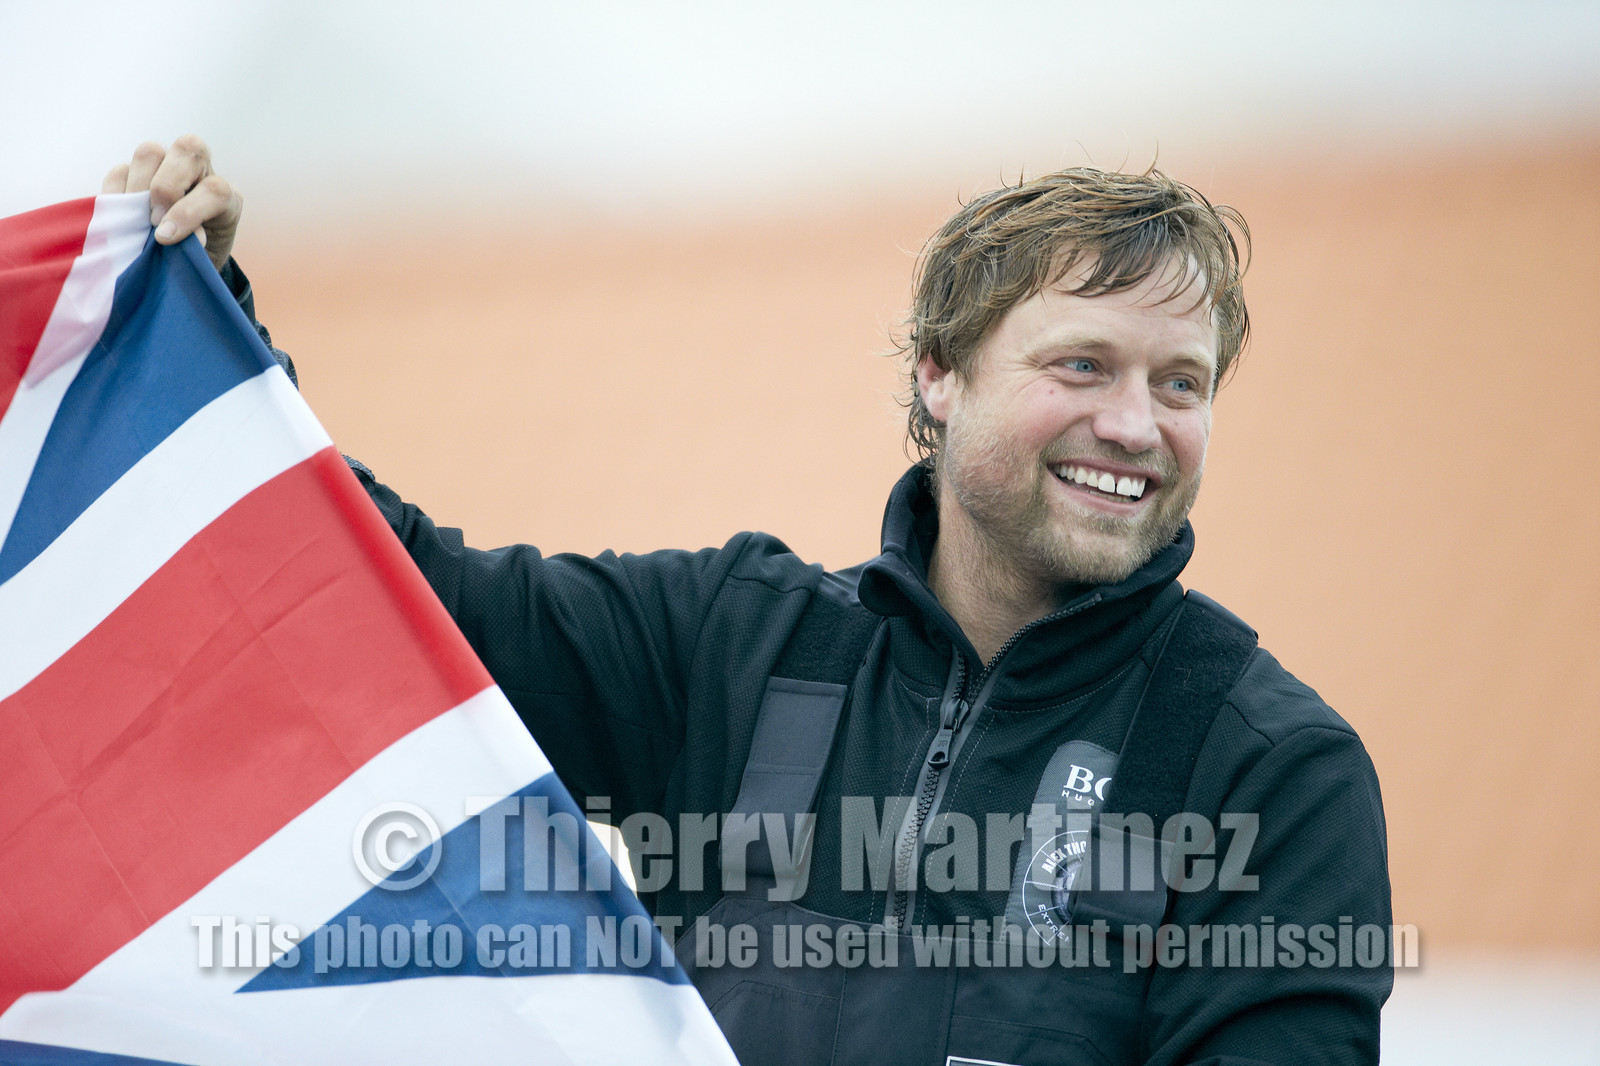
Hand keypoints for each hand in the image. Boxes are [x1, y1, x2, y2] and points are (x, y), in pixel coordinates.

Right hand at [103, 135, 241, 271]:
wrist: (182, 262)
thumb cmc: (197, 260)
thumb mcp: (203, 259)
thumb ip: (189, 247)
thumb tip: (163, 235)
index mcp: (223, 195)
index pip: (215, 190)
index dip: (189, 212)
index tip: (166, 238)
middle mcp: (198, 172)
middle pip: (189, 149)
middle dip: (167, 186)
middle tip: (154, 220)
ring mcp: (165, 169)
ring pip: (150, 152)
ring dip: (138, 185)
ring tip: (134, 218)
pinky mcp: (134, 175)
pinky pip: (120, 171)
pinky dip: (115, 193)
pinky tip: (118, 217)